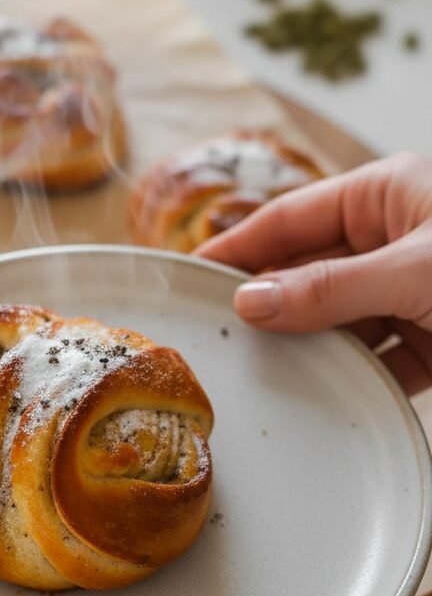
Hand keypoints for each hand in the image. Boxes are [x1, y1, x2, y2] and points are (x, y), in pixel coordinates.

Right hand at [197, 152, 431, 395]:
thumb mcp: (414, 270)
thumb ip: (330, 287)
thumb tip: (251, 301)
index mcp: (386, 195)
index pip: (289, 219)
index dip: (237, 248)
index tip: (188, 276)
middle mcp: (394, 241)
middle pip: (308, 274)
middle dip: (269, 308)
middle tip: (216, 339)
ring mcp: (412, 293)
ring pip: (340, 324)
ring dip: (309, 352)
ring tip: (261, 377)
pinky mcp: (431, 341)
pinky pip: (378, 363)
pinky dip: (355, 384)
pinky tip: (322, 399)